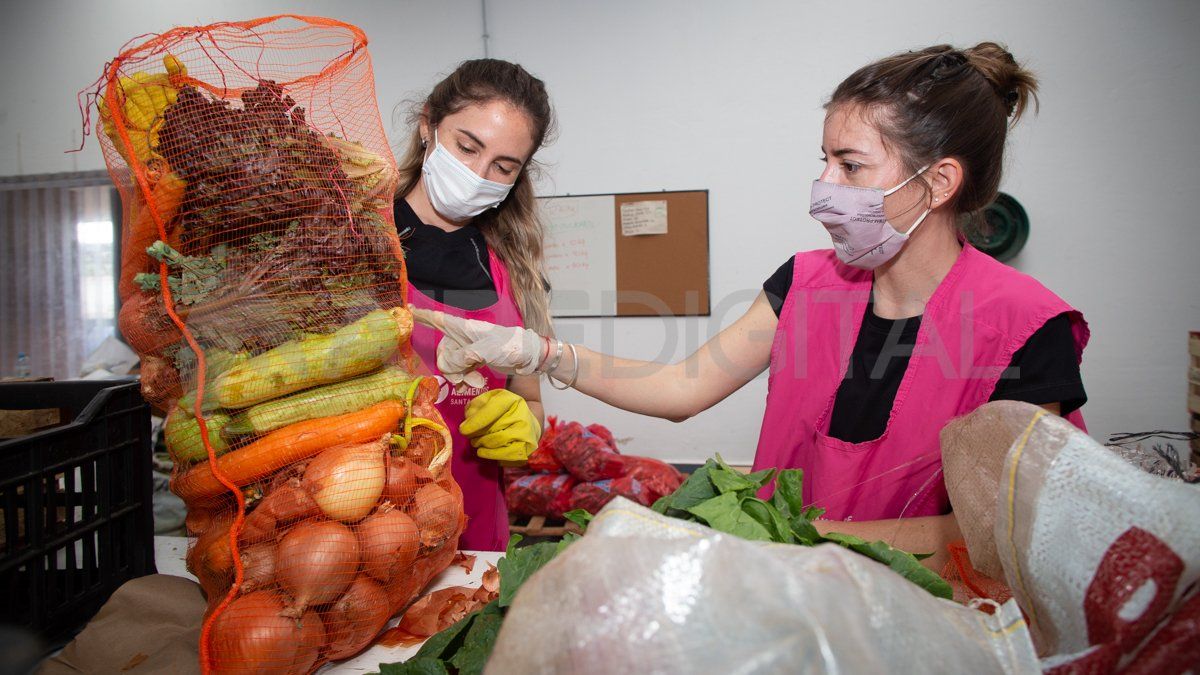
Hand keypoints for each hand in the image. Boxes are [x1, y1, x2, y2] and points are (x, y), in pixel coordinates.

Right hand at [412, 308, 545, 386]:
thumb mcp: (486, 351)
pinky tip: (472, 385)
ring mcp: (469, 350)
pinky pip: (460, 370)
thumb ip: (463, 357)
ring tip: (476, 382)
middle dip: (450, 368)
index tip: (406, 311)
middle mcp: (463, 337)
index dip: (422, 315)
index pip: (438, 319)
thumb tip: (447, 366)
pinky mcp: (476, 360)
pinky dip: (464, 379)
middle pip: (443, 352)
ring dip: (460, 376)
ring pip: (451, 364)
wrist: (530, 358)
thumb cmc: (510, 347)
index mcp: (464, 328)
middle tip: (464, 379)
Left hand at [460, 390, 541, 462]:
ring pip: (497, 443)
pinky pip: (505, 455)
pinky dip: (490, 455)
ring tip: (477, 443)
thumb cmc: (505, 411)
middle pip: (493, 429)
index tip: (463, 430)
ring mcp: (526, 434)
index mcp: (511, 401)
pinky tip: (484, 451)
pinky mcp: (526, 449)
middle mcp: (522, 416)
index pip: (492, 410)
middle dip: (477, 436)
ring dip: (482, 445)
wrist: (530, 422)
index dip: (475, 422)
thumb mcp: (491, 400)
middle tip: (471, 437)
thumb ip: (477, 406)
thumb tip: (467, 421)